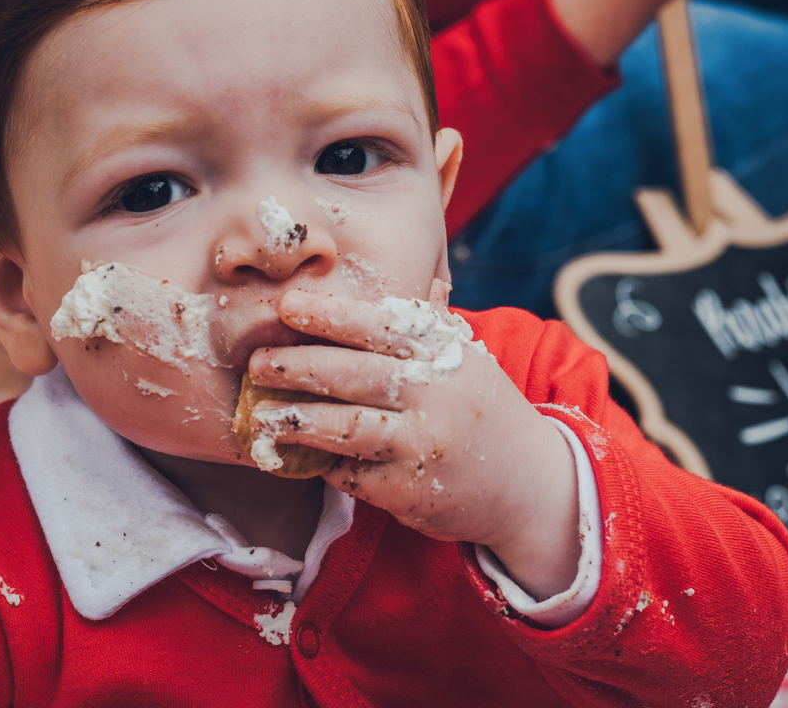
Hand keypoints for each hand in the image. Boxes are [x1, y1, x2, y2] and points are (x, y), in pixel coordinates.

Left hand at [246, 286, 581, 598]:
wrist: (531, 485)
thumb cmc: (479, 411)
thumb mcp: (462, 359)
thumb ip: (417, 330)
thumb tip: (359, 299)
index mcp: (444, 353)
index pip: (379, 325)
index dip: (329, 316)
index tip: (287, 308)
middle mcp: (436, 394)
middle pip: (354, 374)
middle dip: (297, 367)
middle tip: (256, 365)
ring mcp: (424, 444)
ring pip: (346, 427)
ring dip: (297, 420)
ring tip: (263, 417)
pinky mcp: (410, 489)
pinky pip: (352, 472)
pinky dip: (323, 463)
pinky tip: (299, 455)